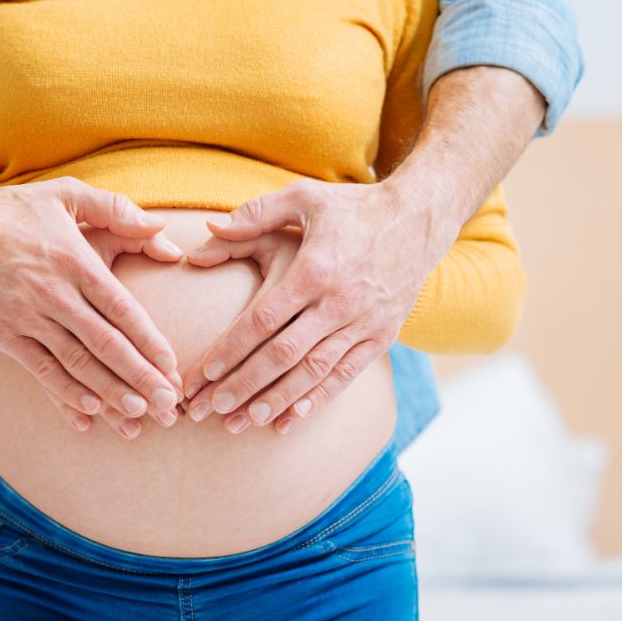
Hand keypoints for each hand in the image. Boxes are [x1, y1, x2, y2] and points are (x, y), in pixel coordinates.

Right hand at [0, 175, 185, 433]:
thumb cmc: (16, 209)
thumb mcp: (68, 194)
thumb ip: (116, 209)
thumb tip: (161, 227)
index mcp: (74, 260)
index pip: (121, 308)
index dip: (149, 341)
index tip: (173, 366)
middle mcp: (52, 292)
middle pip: (105, 343)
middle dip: (140, 376)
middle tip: (168, 405)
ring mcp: (25, 316)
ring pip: (75, 363)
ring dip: (109, 392)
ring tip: (139, 415)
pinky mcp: (2, 333)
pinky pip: (40, 370)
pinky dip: (65, 393)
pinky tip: (90, 412)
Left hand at [180, 177, 455, 433]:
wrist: (419, 218)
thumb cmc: (352, 208)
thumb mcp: (303, 198)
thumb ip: (254, 215)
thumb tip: (209, 229)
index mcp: (314, 269)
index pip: (262, 319)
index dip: (230, 349)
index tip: (202, 372)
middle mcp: (338, 302)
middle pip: (282, 354)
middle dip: (242, 384)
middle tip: (207, 408)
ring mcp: (363, 323)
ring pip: (312, 372)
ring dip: (275, 400)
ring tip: (242, 422)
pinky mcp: (382, 336)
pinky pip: (345, 375)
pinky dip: (316, 399)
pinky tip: (289, 419)